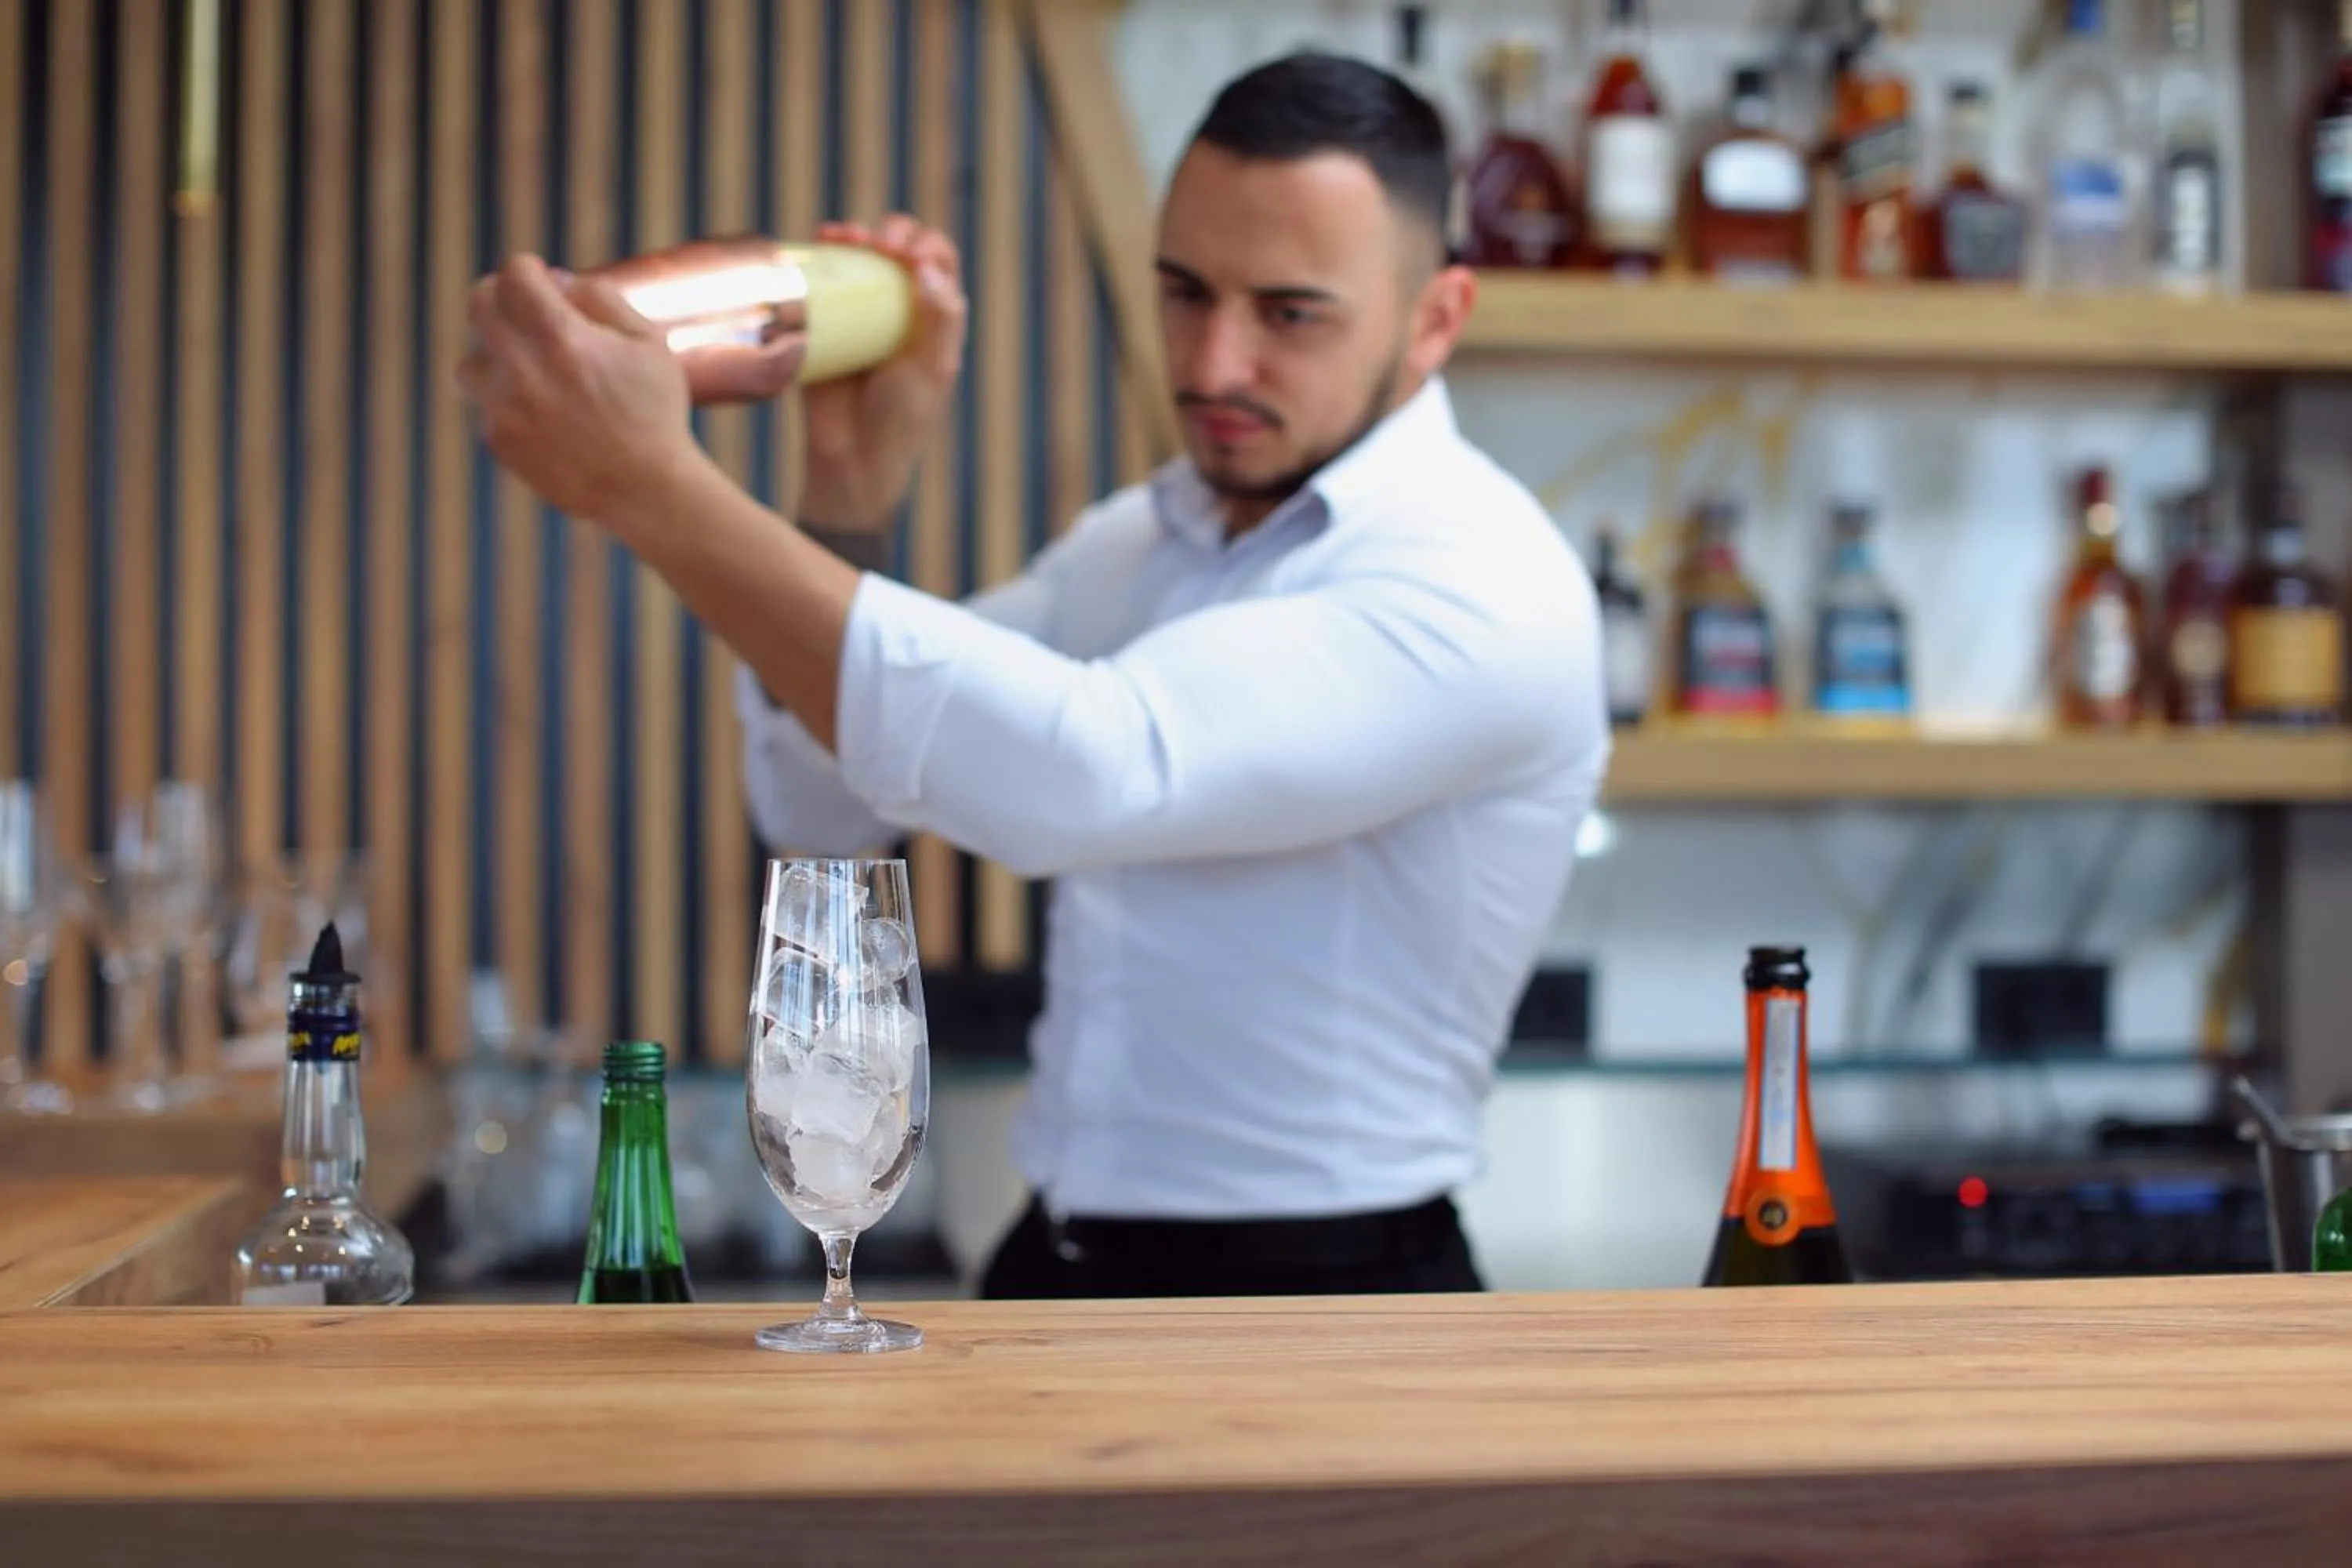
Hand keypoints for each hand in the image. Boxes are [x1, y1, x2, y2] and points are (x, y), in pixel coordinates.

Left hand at [454, 253, 704, 531]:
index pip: (514, 275)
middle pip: (479, 306)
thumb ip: (602, 298)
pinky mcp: (498, 441)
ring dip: (496, 356)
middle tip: (525, 309)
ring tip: (530, 369)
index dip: (529, 269)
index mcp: (561, 337)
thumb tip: (558, 281)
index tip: (541, 279)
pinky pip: (486, 407)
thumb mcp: (648, 342)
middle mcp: (522, 369)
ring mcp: (504, 408)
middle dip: (502, 298)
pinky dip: (507, 403)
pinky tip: (544, 413)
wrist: (646, 489)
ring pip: (470, 361)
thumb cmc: (655, 412)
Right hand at [798, 214, 967, 530]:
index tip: (908, 259)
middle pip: (902, 247)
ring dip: (857, 234)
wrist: (849, 456)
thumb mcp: (932, 372)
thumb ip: (938, 320)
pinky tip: (820, 241)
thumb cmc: (901, 419)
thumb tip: (925, 269)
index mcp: (934, 317)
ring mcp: (860, 311)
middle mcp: (899, 307)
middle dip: (895, 232)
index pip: (940, 261)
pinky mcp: (824, 320)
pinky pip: (823, 278)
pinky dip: (822, 253)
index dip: (926, 247)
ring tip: (844, 236)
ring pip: (862, 255)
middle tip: (880, 244)